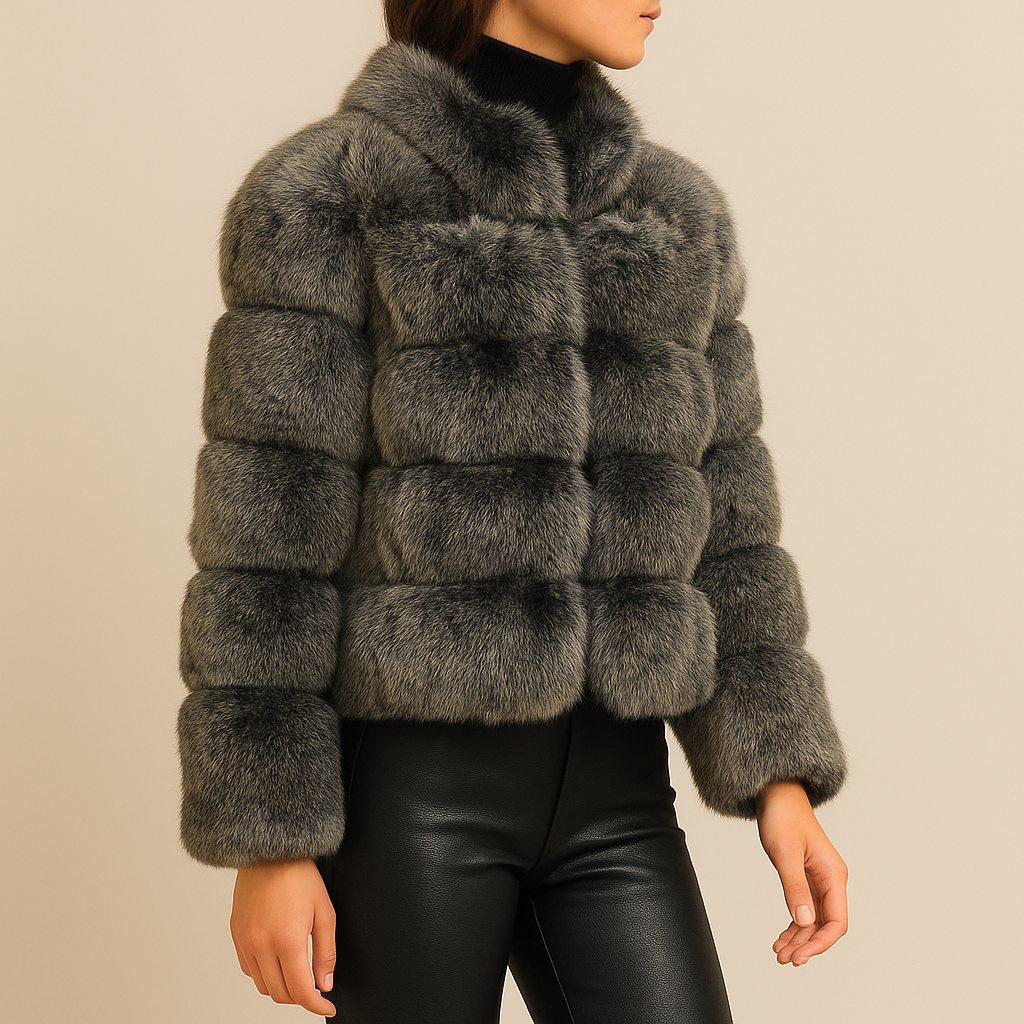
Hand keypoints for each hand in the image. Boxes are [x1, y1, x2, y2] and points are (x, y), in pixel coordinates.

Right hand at [230, 856, 337, 1016]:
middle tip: (315, 987)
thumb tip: (325, 982)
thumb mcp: (325, 911)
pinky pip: (248, 969)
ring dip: (281, 988)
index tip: (326, 1005)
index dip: (316, 1005)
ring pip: (262, 986)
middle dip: (300, 997)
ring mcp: (245, 941)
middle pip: (280, 993)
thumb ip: (326, 952)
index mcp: (287, 940)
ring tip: (297, 975)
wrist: (270, 852)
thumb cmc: (299, 875)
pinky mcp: (236, 935)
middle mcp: (261, 945)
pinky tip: (277, 961)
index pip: (301, 991)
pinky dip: (263, 974)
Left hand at [755, 779, 848, 966]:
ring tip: (779, 952)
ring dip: (798, 937)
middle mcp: (831, 880)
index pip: (836, 921)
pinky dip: (794, 923)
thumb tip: (804, 921)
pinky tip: (782, 936)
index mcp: (833, 875)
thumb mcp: (785, 853)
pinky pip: (804, 908)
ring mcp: (819, 879)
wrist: (776, 793)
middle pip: (825, 924)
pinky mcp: (806, 877)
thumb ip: (795, 888)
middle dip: (806, 944)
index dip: (820, 943)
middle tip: (783, 958)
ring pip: (813, 919)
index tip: (800, 955)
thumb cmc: (783, 817)